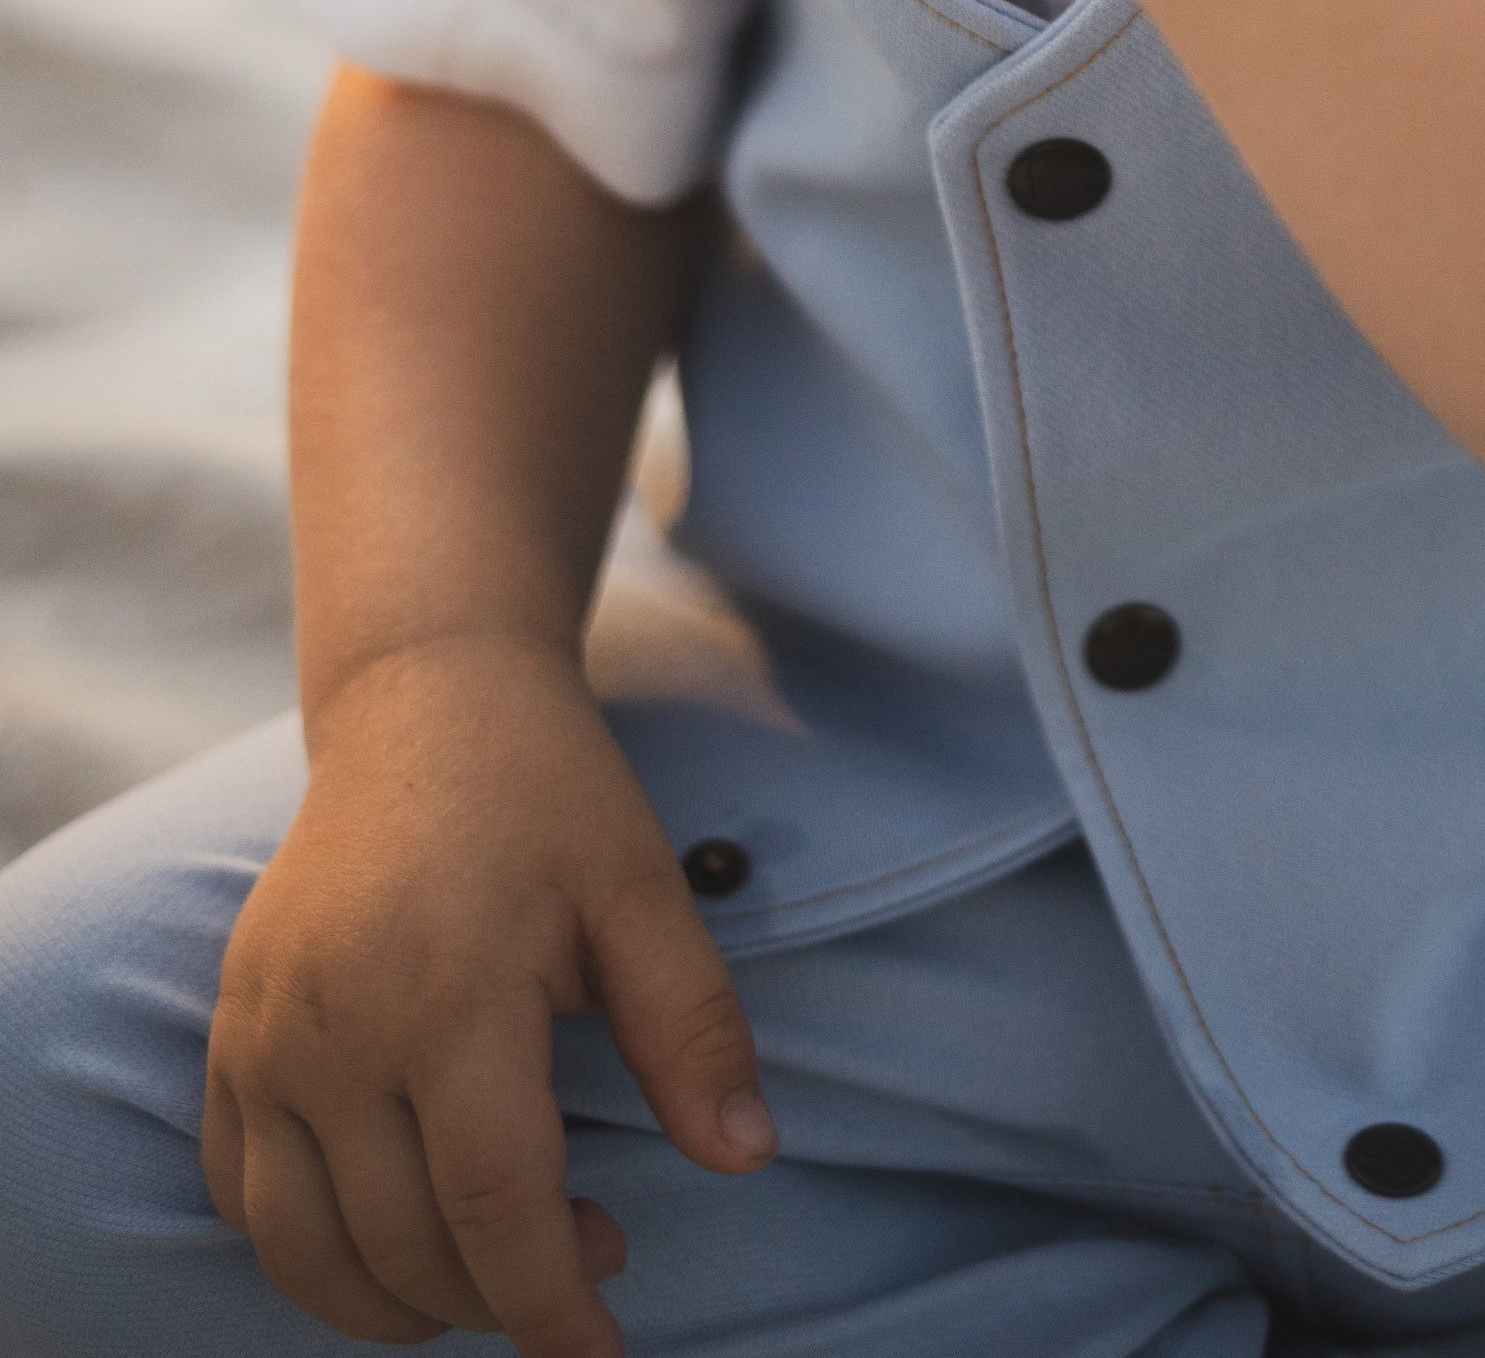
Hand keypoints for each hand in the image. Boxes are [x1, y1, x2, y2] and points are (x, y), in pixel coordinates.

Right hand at [203, 637, 774, 1353]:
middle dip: (500, 1295)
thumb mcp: (643, 888)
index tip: (603, 1354)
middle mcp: (334, 1030)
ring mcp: (263, 1037)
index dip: (550, 1303)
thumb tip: (746, 1158)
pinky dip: (309, 1253)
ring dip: (397, 1304)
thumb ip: (693, 1028)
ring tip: (491, 1267)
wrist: (423, 701)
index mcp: (448, 994)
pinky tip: (393, 1230)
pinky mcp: (230, 1036)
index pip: (493, 1206)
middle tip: (591, 1250)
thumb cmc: (547, 794)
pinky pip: (239, 1197)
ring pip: (304, 1251)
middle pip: (403, 1244)